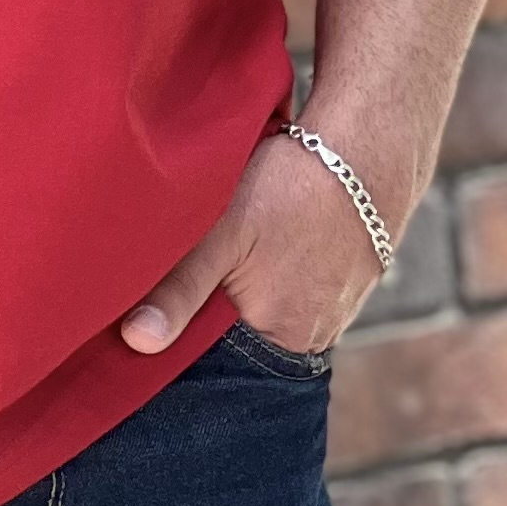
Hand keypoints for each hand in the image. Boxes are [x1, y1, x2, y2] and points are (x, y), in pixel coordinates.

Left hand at [119, 127, 389, 364]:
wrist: (369, 146)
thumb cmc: (292, 185)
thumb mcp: (224, 232)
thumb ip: (180, 289)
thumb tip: (137, 340)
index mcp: (283, 334)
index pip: (219, 359)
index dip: (185, 334)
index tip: (153, 312)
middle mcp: (316, 334)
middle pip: (246, 338)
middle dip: (215, 311)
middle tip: (200, 265)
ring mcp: (339, 309)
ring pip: (273, 312)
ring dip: (250, 291)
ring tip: (238, 251)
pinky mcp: (350, 282)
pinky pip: (301, 290)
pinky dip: (280, 274)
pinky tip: (271, 243)